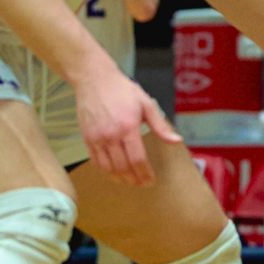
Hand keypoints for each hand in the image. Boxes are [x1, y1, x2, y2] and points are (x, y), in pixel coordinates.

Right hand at [75, 68, 181, 185]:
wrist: (94, 80)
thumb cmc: (122, 90)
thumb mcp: (146, 104)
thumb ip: (161, 126)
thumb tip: (176, 141)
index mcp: (128, 127)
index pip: (137, 159)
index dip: (145, 174)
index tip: (151, 181)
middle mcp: (111, 135)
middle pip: (123, 167)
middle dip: (134, 179)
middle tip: (142, 184)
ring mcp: (97, 138)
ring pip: (108, 168)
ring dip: (120, 178)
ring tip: (129, 181)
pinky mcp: (87, 138)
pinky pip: (96, 161)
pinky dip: (105, 170)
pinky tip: (114, 172)